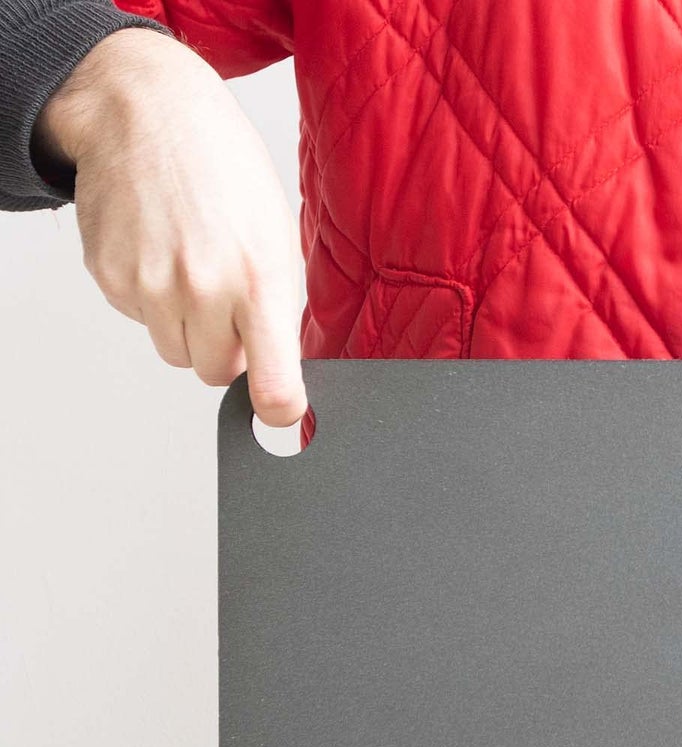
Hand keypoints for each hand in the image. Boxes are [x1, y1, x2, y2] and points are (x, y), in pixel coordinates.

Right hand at [35, 28, 305, 426]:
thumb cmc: (224, 170)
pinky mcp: (110, 278)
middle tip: (229, 303)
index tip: (281, 411)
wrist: (148, 113)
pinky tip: (161, 253)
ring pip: (176, 353)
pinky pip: (140, 321)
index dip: (280, 409)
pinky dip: (152, 301)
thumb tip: (285, 372)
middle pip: (215, 373)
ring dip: (188, 329)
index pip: (273, 384)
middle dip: (226, 350)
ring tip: (194, 270)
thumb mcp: (278, 238)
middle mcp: (203, 288)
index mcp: (259, 280)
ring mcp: (151, 285)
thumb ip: (280, 311)